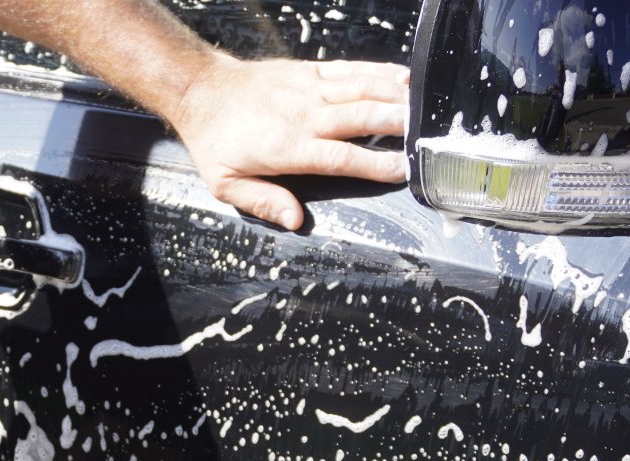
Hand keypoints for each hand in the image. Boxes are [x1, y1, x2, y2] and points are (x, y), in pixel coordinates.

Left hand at [172, 55, 410, 230]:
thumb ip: (262, 201)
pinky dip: (379, 72)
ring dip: (396, 96)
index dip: (374, 164)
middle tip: (429, 133)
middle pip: (361, 117)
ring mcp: (308, 89)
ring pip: (362, 89)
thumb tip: (295, 220)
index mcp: (287, 147)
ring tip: (426, 106)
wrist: (201, 91)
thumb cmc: (214, 140)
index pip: (341, 157)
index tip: (402, 170)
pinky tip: (403, 78)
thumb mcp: (225, 183)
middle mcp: (304, 115)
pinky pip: (351, 70)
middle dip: (398, 124)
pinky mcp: (309, 71)